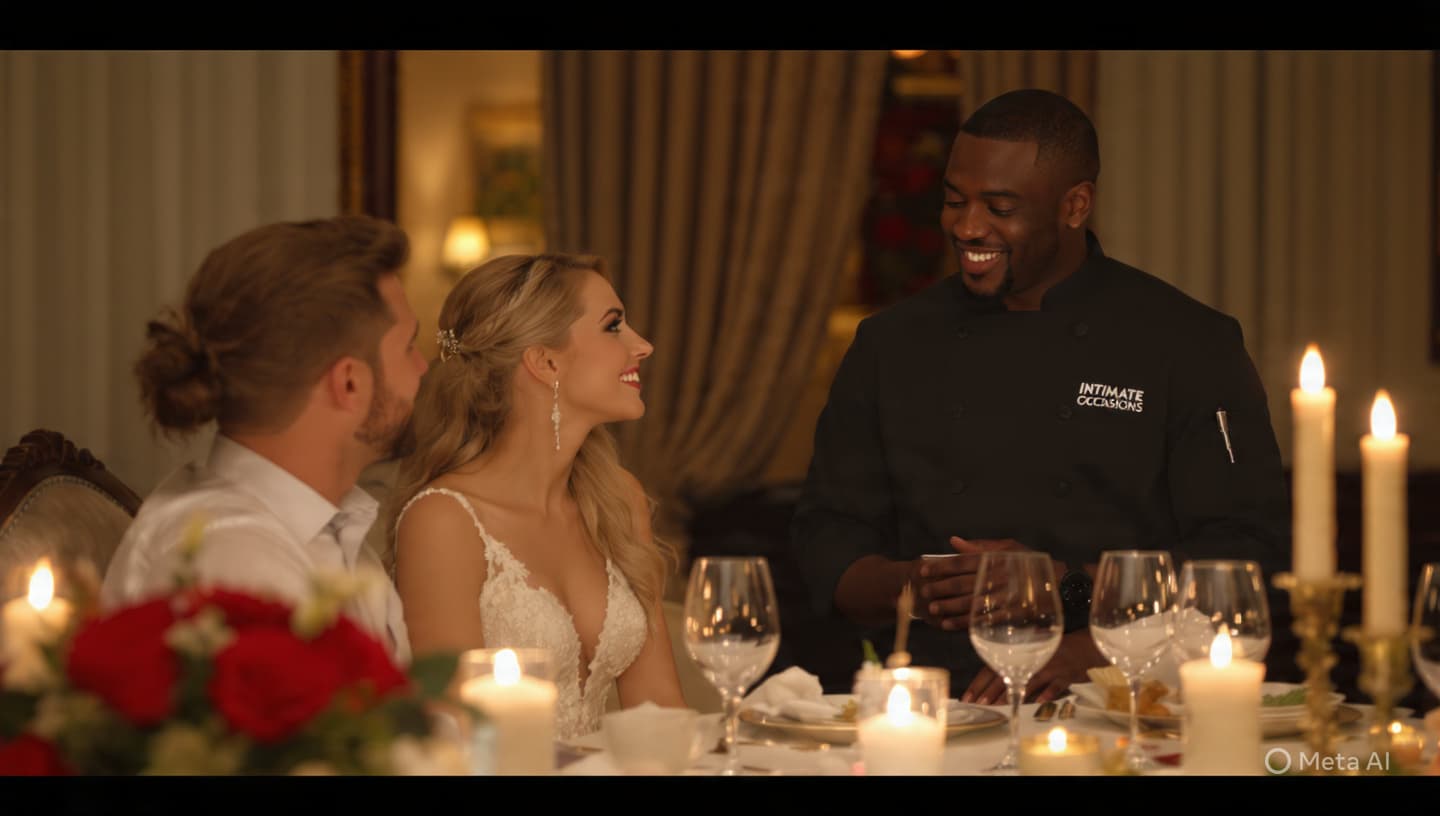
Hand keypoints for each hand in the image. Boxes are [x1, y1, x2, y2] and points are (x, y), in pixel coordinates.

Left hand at [912, 538, 1026, 630]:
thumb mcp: (1008, 547)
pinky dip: (964, 623)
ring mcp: (1003, 597)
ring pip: (969, 603)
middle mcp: (997, 577)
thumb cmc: (1029, 562)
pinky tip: (950, 624)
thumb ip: (978, 546)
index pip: (961, 562)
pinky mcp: (1009, 614)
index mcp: (995, 559)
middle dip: (940, 588)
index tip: (923, 571)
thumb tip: (953, 541)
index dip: (940, 567)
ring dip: (948, 608)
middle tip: (925, 593)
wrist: (1057, 583)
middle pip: (962, 583)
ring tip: (933, 610)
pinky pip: (982, 620)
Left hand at [961, 629, 1105, 704]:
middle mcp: (1030, 660)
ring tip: (998, 707)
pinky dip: (1047, 694)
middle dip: (990, 692)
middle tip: (978, 706)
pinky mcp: (1065, 675)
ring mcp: (1048, 667)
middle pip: (1006, 676)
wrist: (1084, 646)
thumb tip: (989, 672)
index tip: (968, 697)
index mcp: (1017, 654)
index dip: (979, 682)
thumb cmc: (1052, 650)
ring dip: (1012, 695)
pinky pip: (1055, 686)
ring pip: (1026, 682)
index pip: (993, 668)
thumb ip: (1012, 659)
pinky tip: (1038, 702)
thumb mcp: (1030, 650)